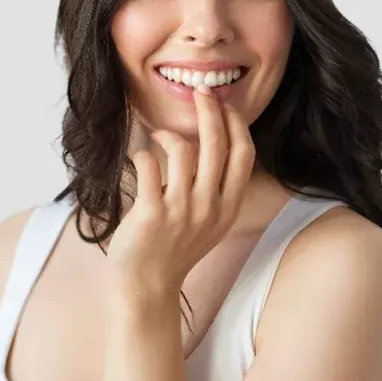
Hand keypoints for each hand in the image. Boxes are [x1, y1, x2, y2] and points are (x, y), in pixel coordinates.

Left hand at [106, 85, 256, 298]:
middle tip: (200, 92)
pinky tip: (138, 159)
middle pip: (218, 144)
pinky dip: (141, 153)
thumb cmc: (175, 250)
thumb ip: (215, 189)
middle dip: (210, 110)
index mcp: (227, 207)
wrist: (147, 287)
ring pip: (182, 149)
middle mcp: (209, 207)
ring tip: (157, 137)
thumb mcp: (209, 222)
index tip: (225, 104)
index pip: (243, 154)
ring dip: (166, 134)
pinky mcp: (150, 214)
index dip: (236, 124)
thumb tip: (209, 144)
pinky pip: (147, 165)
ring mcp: (181, 211)